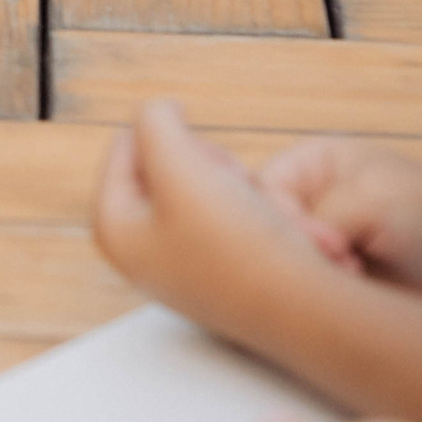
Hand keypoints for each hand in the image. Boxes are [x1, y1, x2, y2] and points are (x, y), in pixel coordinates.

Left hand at [93, 98, 347, 350]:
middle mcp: (140, 253)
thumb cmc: (240, 243)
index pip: (127, 145)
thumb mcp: (181, 166)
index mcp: (113, 228)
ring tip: (264, 207)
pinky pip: (238, 220)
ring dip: (240, 185)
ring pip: (207, 190)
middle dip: (209, 164)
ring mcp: (182, 266)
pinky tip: (285, 228)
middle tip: (238, 182)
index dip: (171, 135)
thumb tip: (156, 109)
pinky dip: (261, 213)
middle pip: (166, 167)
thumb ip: (155, 123)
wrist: (309, 312)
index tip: (207, 157)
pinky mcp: (224, 275)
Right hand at [260, 137, 421, 323]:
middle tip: (341, 261)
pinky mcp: (330, 284)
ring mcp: (317, 245)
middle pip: (262, 228)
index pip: (256, 190)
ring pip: (280, 264)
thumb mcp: (373, 199)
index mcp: (308, 165)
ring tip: (355, 277)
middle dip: (296, 248)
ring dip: (311, 276)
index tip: (323, 240)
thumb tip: (290, 247)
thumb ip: (319, 215)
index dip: (281, 218)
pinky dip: (321, 299)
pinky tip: (352, 295)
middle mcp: (307, 202)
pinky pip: (302, 293)